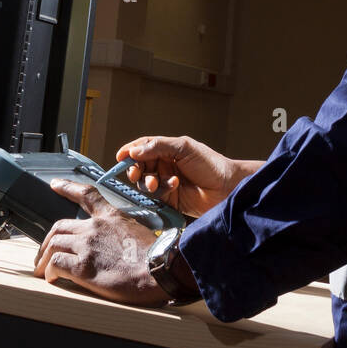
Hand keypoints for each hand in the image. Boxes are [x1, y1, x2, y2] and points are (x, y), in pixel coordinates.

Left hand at [33, 179, 169, 306]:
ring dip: (44, 259)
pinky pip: (56, 265)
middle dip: (47, 241)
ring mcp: (87, 246)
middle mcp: (94, 227)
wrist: (161, 269)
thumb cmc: (155, 254)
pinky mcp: (83, 267)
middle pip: (59, 227)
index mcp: (110, 216)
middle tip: (44, 254)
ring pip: (53, 245)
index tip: (55, 184)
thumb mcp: (138, 231)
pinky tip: (52, 278)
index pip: (85, 195)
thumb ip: (121, 231)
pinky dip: (50, 272)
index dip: (67, 188)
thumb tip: (116, 242)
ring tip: (42, 271)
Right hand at [117, 135, 260, 217]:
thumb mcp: (184, 148)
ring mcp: (166, 183)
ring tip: (153, 183)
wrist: (226, 188)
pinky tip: (173, 186)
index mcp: (167, 150)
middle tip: (136, 174)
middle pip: (140, 166)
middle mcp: (164, 166)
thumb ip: (158, 147)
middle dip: (135, 170)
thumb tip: (134, 151)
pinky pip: (155, 196)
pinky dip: (159, 190)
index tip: (120, 157)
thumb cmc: (209, 163)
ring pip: (144, 182)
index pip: (143, 148)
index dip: (130, 151)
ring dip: (146, 182)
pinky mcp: (169, 200)